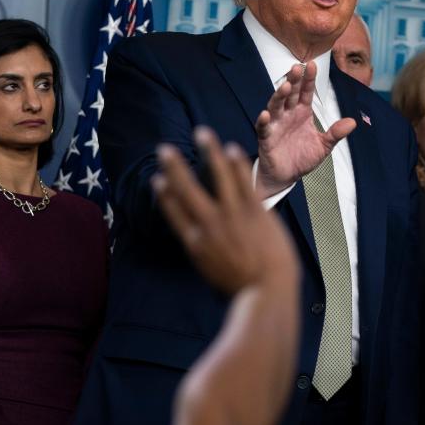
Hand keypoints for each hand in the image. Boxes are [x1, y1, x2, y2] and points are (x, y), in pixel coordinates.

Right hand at [153, 127, 299, 292]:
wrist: (266, 291)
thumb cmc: (243, 289)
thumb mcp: (212, 274)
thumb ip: (205, 254)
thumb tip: (203, 245)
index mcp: (195, 244)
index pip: (173, 212)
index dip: (164, 194)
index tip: (158, 180)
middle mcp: (209, 225)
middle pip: (186, 188)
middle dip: (174, 166)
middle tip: (164, 148)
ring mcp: (232, 216)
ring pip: (217, 175)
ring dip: (208, 151)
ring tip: (202, 133)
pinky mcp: (254, 211)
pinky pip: (243, 180)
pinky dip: (236, 163)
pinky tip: (231, 149)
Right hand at [254, 62, 355, 196]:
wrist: (286, 175)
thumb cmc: (302, 157)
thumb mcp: (324, 145)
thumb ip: (336, 133)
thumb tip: (352, 122)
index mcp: (302, 113)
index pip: (305, 92)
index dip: (308, 79)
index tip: (312, 65)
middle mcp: (288, 115)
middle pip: (290, 94)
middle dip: (293, 81)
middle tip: (297, 67)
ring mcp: (276, 125)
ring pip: (276, 106)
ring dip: (279, 96)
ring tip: (284, 86)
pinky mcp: (266, 138)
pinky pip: (263, 128)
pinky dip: (263, 121)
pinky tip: (265, 114)